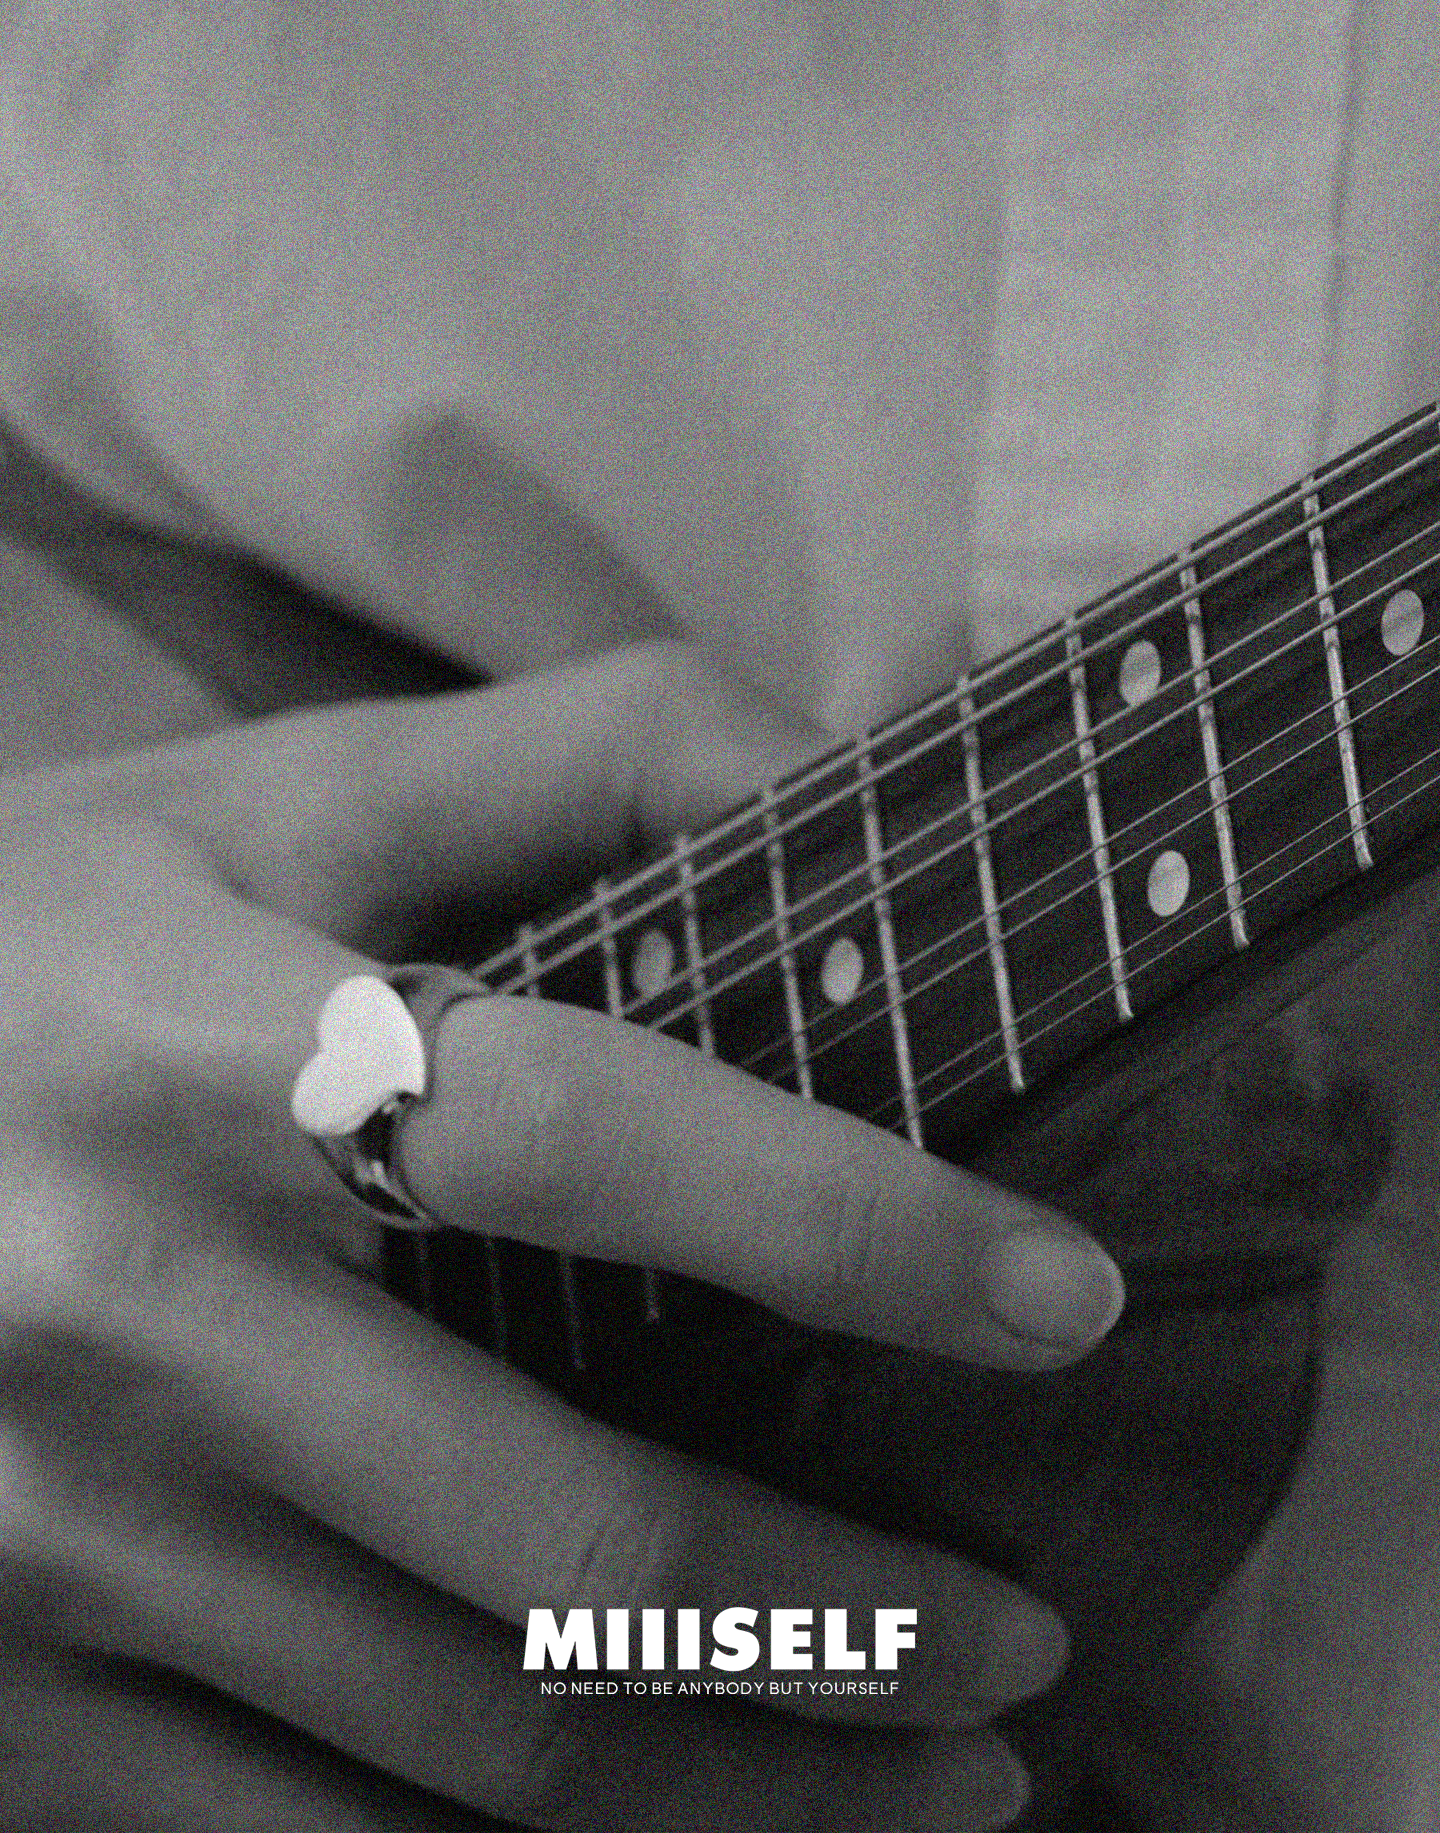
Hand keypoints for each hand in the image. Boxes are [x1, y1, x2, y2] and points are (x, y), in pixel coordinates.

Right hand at [0, 640, 1122, 1830]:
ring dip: (754, 1785)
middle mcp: (116, 1312)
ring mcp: (51, 1541)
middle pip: (561, 1526)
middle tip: (1030, 1641)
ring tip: (941, 1783)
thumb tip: (850, 757)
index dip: (841, 1220)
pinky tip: (694, 1832)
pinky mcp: (7, 1702)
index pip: (568, 1138)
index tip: (1059, 1300)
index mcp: (189, 1050)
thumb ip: (566, 754)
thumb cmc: (34, 942)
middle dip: (850, 1618)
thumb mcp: (261, 802)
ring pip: (473, 1733)